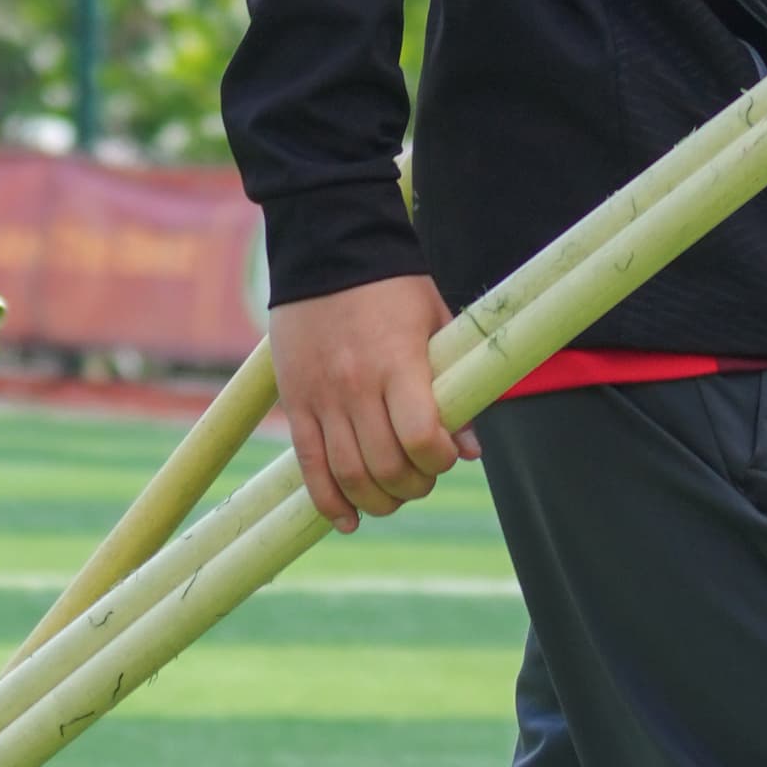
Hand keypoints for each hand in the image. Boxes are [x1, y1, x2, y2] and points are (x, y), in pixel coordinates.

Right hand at [271, 275, 467, 530]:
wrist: (327, 247)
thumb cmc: (393, 285)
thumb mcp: (437, 324)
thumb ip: (456, 386)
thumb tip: (471, 449)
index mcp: (397, 363)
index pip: (421, 437)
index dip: (439, 459)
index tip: (448, 454)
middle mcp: (355, 385)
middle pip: (384, 466)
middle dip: (412, 485)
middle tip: (423, 477)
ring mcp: (321, 396)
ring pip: (346, 474)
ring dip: (376, 500)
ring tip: (392, 497)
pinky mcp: (295, 402)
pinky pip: (309, 465)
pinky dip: (328, 501)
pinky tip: (348, 518)